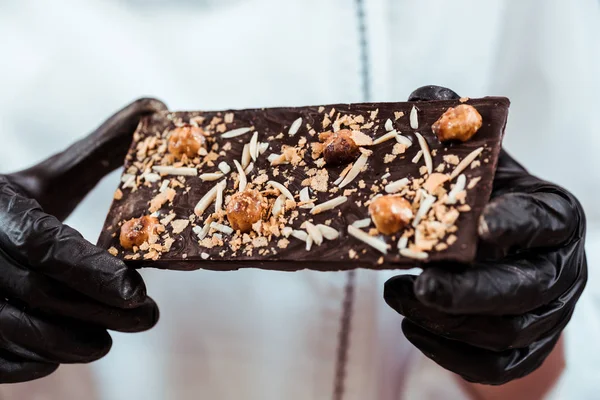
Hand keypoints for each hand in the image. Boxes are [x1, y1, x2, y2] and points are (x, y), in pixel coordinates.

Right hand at [0, 98, 166, 382]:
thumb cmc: (3, 207)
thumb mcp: (43, 177)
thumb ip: (100, 149)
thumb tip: (160, 106)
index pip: (45, 244)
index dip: (93, 270)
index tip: (137, 289)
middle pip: (41, 293)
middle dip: (101, 310)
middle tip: (148, 316)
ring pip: (18, 332)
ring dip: (73, 341)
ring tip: (110, 336)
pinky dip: (35, 361)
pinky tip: (63, 349)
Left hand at [384, 86, 586, 384]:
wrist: (501, 247)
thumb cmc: (487, 199)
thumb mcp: (479, 162)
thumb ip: (457, 133)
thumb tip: (427, 98)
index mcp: (553, 217)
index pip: (543, 223)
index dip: (513, 225)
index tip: (476, 226)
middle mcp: (560, 269)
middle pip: (526, 291)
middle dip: (472, 292)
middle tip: (423, 284)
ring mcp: (548, 315)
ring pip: (506, 335)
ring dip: (448, 322)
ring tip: (398, 296)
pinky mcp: (526, 348)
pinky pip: (493, 367)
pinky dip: (449, 353)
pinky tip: (412, 325)